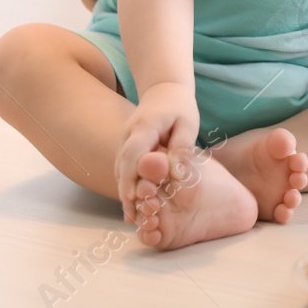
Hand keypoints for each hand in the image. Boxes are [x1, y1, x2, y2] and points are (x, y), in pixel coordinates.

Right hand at [114, 81, 199, 224]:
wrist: (164, 90)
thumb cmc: (180, 108)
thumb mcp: (188, 123)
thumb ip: (182, 147)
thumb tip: (177, 176)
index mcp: (144, 126)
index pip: (132, 154)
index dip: (131, 177)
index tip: (134, 198)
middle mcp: (128, 135)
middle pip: (122, 166)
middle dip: (126, 191)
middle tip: (134, 217)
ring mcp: (124, 141)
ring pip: (119, 170)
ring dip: (125, 192)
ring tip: (134, 218)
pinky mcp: (126, 148)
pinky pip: (123, 169)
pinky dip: (127, 186)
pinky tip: (134, 205)